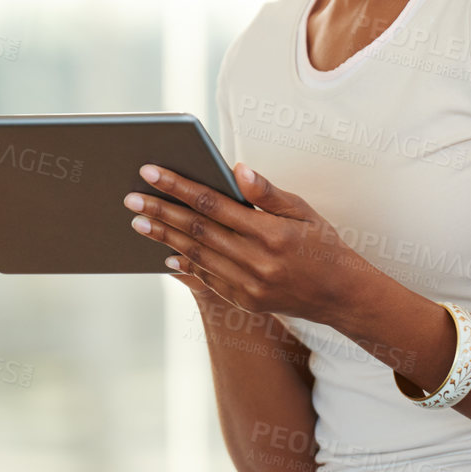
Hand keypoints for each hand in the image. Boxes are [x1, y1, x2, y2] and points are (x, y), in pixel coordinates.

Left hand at [123, 160, 378, 324]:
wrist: (340, 294)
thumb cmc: (321, 243)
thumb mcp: (303, 210)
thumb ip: (267, 192)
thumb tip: (236, 168)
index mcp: (270, 233)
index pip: (213, 203)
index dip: (179, 186)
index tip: (151, 171)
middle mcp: (257, 262)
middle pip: (197, 231)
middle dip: (160, 212)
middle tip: (130, 199)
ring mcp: (249, 286)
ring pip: (197, 256)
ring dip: (164, 239)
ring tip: (138, 222)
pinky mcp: (245, 302)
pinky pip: (208, 280)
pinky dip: (185, 266)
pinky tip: (166, 254)